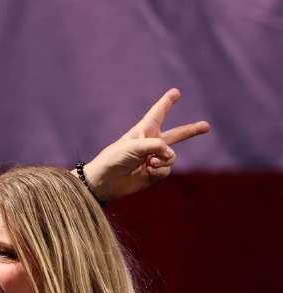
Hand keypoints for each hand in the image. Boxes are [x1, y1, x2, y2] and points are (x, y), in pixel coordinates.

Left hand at [83, 88, 210, 201]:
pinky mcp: (154, 173)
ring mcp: (153, 158)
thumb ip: (157, 146)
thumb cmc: (114, 158)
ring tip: (150, 163)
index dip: (167, 102)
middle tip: (207, 126)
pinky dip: (160, 171)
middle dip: (191, 130)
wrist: (104, 182)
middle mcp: (151, 143)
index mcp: (143, 130)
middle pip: (176, 135)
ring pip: (172, 156)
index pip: (158, 113)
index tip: (175, 92)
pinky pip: (167, 169)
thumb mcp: (134, 146)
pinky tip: (147, 171)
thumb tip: (170, 155)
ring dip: (164, 159)